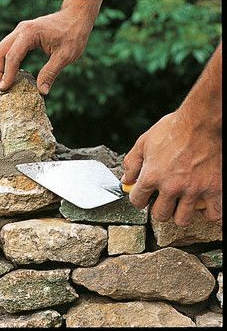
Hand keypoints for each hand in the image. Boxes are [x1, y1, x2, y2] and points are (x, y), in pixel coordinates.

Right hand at [0, 0, 101, 94]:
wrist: (76, 17)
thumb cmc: (73, 34)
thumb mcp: (65, 56)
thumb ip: (51, 73)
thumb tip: (42, 91)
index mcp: (30, 34)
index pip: (13, 56)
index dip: (7, 74)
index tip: (4, 89)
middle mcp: (21, 30)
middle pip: (0, 51)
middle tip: (0, 88)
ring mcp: (20, 31)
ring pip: (1, 49)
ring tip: (2, 83)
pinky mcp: (22, 34)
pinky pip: (7, 48)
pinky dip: (4, 61)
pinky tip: (7, 73)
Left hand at [121, 110, 221, 225]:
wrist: (202, 121)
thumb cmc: (173, 128)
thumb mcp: (144, 142)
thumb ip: (132, 164)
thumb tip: (126, 181)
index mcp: (152, 176)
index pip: (137, 201)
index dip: (138, 199)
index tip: (144, 195)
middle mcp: (171, 187)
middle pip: (160, 215)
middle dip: (158, 209)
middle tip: (163, 200)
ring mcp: (193, 189)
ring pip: (182, 219)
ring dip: (179, 214)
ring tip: (180, 203)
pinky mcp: (214, 188)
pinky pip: (213, 214)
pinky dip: (208, 212)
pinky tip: (203, 204)